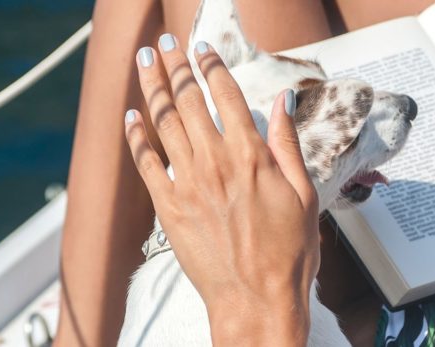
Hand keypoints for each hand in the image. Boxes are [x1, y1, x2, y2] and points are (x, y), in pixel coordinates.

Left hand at [124, 35, 318, 345]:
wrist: (256, 300)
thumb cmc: (287, 254)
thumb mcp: (304, 194)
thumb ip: (287, 144)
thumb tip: (282, 102)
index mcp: (251, 156)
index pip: (225, 95)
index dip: (211, 66)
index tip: (202, 48)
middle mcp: (215, 163)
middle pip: (188, 101)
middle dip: (175, 66)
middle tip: (165, 44)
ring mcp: (188, 184)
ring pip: (163, 123)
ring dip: (152, 88)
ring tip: (145, 62)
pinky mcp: (168, 208)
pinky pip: (146, 163)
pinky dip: (136, 136)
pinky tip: (130, 115)